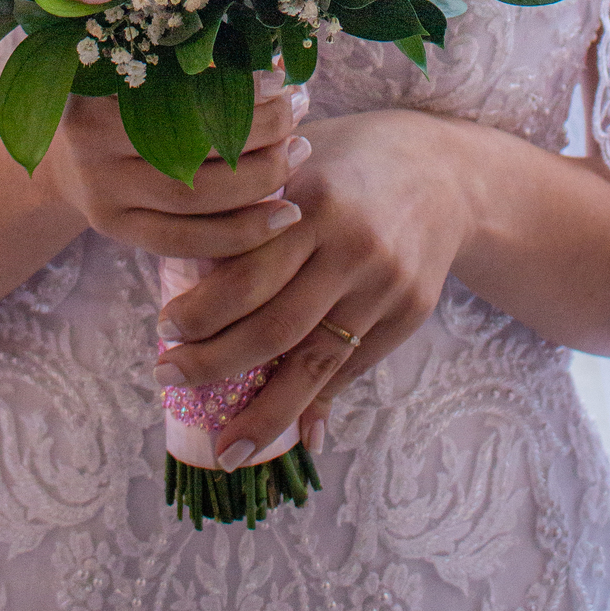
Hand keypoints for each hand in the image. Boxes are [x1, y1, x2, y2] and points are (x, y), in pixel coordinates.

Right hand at [42, 74, 313, 257]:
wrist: (64, 153)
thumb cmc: (119, 94)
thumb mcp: (138, 66)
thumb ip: (191, 64)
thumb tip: (279, 62)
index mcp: (95, 88)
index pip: (176, 91)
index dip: (233, 91)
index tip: (279, 79)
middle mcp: (90, 145)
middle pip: (189, 144)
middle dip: (258, 130)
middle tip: (298, 109)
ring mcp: (101, 195)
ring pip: (194, 198)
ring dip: (261, 178)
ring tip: (300, 150)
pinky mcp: (117, 230)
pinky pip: (187, 241)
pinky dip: (242, 232)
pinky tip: (285, 215)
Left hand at [150, 107, 475, 466]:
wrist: (446, 173)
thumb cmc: (350, 160)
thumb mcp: (300, 161)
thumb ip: (253, 210)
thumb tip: (185, 265)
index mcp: (314, 202)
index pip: (247, 273)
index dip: (201, 313)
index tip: (163, 332)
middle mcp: (352, 247)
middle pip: (274, 327)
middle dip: (214, 365)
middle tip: (168, 377)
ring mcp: (385, 285)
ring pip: (315, 363)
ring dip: (265, 414)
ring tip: (225, 450)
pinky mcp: (409, 313)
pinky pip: (353, 369)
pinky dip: (318, 403)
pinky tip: (290, 431)